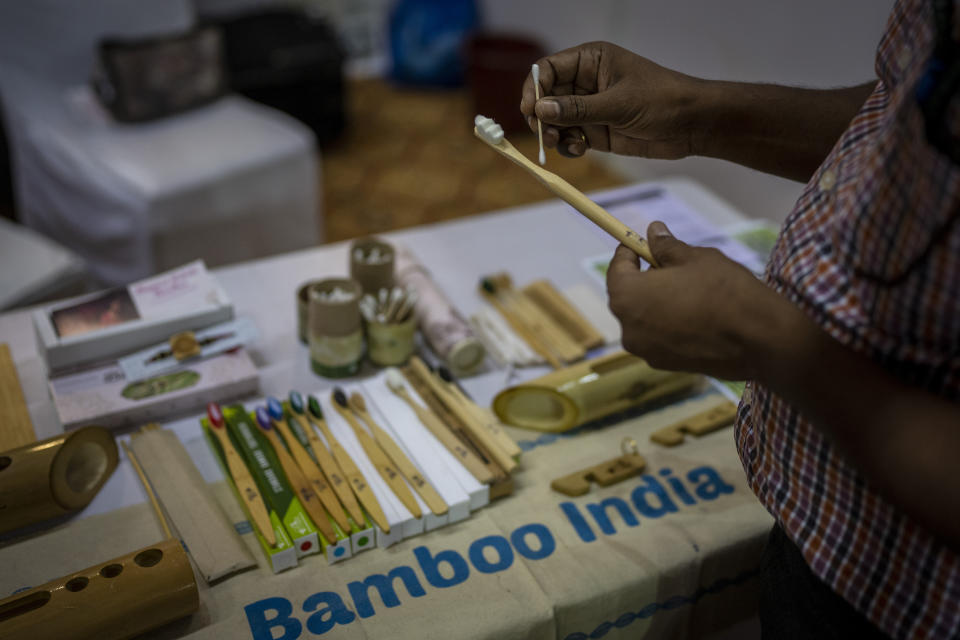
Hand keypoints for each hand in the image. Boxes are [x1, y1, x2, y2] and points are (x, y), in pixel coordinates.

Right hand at [520, 42, 702, 158]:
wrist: (691, 124)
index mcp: (591, 60)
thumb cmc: (662, 100)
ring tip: (563, 143)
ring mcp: (590, 107)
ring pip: (556, 121)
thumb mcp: (618, 103)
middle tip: (545, 134)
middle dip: (542, 117)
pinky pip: (570, 137)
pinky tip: (580, 150)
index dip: (535, 88)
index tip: (529, 110)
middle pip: (547, 97)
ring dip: (554, 134)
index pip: (549, 69)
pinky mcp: (596, 130)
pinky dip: (568, 146)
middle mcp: (586, 82)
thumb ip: (577, 108)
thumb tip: (540, 110)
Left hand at [606, 222, 794, 379]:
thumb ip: (666, 247)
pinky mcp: (665, 365)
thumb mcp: (695, 258)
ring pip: (644, 317)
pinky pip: (659, 336)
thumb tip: (653, 231)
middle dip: (644, 278)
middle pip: (628, 296)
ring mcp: (646, 350)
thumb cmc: (725, 291)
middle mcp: (628, 328)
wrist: (760, 340)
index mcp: (627, 297)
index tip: (641, 243)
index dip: (629, 252)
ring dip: (657, 301)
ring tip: (688, 289)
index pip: (616, 269)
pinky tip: (696, 314)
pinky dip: (669, 323)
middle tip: (669, 264)